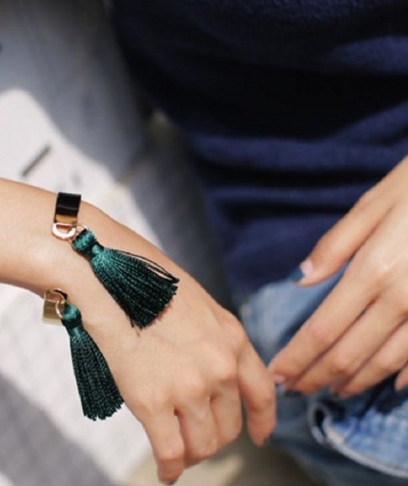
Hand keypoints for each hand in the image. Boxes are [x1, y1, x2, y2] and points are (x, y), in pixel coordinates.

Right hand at [72, 217, 275, 484]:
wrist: (103, 272)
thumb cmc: (141, 280)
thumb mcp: (194, 302)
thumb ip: (209, 338)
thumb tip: (205, 369)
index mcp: (231, 336)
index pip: (262, 392)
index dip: (263, 422)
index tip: (259, 436)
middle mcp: (219, 365)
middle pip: (229, 426)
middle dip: (212, 436)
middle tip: (192, 435)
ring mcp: (188, 386)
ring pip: (203, 445)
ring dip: (190, 452)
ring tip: (175, 448)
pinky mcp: (152, 401)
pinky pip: (171, 454)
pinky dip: (169, 468)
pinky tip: (164, 470)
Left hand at [269, 154, 407, 397]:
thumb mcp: (373, 204)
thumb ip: (335, 246)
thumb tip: (300, 278)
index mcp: (373, 272)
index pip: (323, 330)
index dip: (297, 358)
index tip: (275, 375)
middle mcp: (402, 300)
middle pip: (348, 354)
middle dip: (316, 376)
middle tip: (294, 390)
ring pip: (385, 363)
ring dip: (354, 381)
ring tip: (330, 391)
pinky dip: (401, 376)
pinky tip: (386, 385)